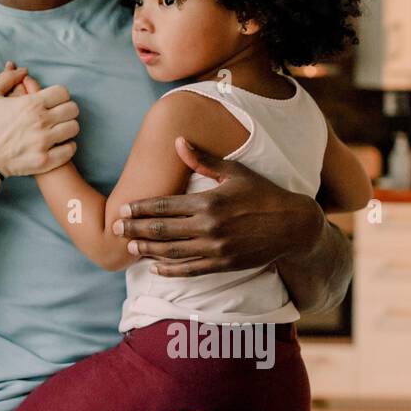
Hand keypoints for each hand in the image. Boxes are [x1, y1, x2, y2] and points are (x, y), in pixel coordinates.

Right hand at [0, 62, 78, 176]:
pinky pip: (70, 149)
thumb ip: (6, 78)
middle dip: (66, 110)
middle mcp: (41, 122)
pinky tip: (59, 144)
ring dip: (67, 127)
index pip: (63, 93)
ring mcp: (44, 142)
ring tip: (59, 128)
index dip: (59, 95)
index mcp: (30, 104)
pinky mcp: (45, 160)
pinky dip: (67, 146)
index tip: (54, 101)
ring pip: (73, 128)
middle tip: (58, 114)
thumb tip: (23, 70)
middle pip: (72, 109)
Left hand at [113, 135, 323, 276]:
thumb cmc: (263, 194)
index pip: (164, 206)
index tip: (123, 209)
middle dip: (136, 229)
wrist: (294, 226)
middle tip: (116, 228)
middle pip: (162, 230)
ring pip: (172, 252)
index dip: (141, 209)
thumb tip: (178, 141)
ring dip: (148, 250)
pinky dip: (170, 270)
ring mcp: (216, 249)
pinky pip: (190, 270)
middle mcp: (209, 227)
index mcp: (208, 202)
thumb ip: (203, 160)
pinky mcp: (224, 264)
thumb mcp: (235, 172)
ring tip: (130, 247)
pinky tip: (155, 268)